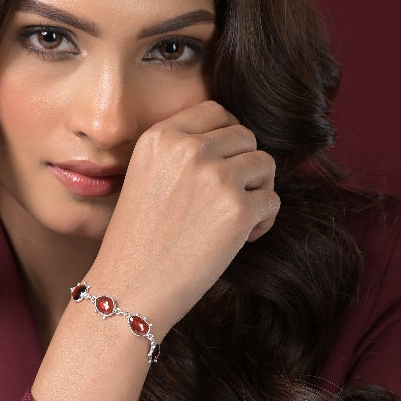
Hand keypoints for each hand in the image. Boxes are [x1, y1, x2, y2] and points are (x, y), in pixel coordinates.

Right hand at [91, 100, 279, 335]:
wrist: (129, 288)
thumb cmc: (136, 242)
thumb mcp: (144, 178)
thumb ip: (181, 154)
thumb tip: (232, 145)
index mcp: (160, 137)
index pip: (215, 111)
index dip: (227, 137)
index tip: (224, 163)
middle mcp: (189, 149)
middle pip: (245, 136)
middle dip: (244, 165)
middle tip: (230, 197)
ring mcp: (216, 177)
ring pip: (264, 164)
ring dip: (257, 190)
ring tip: (236, 218)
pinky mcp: (238, 210)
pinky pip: (272, 201)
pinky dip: (264, 220)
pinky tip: (242, 238)